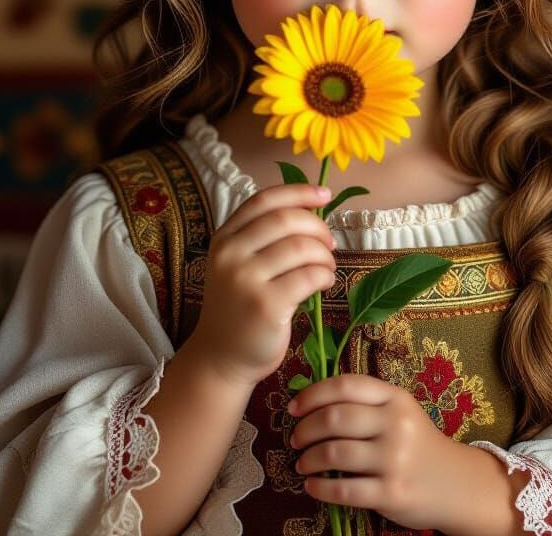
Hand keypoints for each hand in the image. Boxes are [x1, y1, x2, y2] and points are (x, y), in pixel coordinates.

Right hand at [191, 182, 336, 387]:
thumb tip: (313, 208)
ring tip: (327, 268)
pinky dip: (325, 276)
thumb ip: (263, 237)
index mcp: (224, 238)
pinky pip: (309, 276)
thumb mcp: (238, 264)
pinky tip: (324, 283)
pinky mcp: (266, 306)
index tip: (324, 194)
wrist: (221, 358)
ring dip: (325, 255)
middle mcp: (230, 255)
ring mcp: (246, 280)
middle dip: (318, 227)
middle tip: (330, 243)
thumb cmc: (239, 306)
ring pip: (302, 247)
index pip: (264, 200)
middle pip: (286, 220)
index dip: (298, 192)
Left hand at [288, 373, 463, 531]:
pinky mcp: (391, 493)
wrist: (455, 482)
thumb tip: (311, 402)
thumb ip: (365, 403)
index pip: (346, 385)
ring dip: (309, 459)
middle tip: (295, 438)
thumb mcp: (399, 412)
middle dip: (305, 429)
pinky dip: (320, 487)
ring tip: (302, 463)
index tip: (294, 407)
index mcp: (395, 398)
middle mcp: (395, 424)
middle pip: (335, 418)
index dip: (313, 394)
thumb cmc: (417, 442)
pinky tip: (312, 485)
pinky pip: (344, 490)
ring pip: (336, 453)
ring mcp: (394, 459)